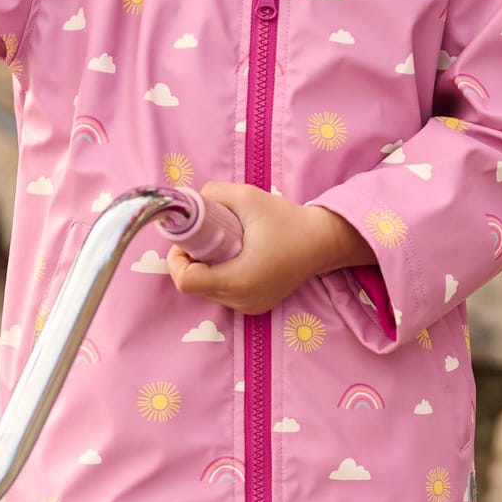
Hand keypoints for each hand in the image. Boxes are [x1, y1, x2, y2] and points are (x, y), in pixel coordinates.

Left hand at [165, 182, 374, 315]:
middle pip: (194, 286)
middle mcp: (241, 300)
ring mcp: (249, 307)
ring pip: (208, 291)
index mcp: (237, 280)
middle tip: (206, 237)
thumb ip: (213, 194)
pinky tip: (235, 257)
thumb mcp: (247, 196)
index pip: (185, 281)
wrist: (322, 241)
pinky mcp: (256, 306)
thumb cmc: (286, 219)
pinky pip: (225, 294)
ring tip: (223, 245)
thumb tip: (190, 202)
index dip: (178, 258)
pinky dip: (221, 276)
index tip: (190, 239)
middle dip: (192, 260)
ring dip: (206, 269)